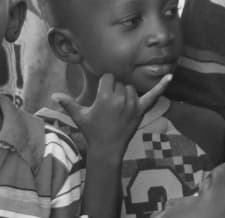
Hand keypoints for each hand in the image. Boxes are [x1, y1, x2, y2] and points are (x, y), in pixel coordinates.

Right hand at [52, 72, 170, 157]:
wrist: (107, 149)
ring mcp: (132, 104)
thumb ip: (68, 103)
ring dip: (126, 92)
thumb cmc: (92, 131)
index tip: (102, 91)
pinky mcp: (141, 110)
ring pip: (131, 87)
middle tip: (109, 104)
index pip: (109, 78)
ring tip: (118, 106)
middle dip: (114, 89)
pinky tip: (171, 76)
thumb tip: (53, 95)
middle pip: (120, 82)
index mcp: (105, 97)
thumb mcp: (80, 117)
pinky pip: (153, 95)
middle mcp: (120, 99)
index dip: (105, 83)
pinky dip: (162, 86)